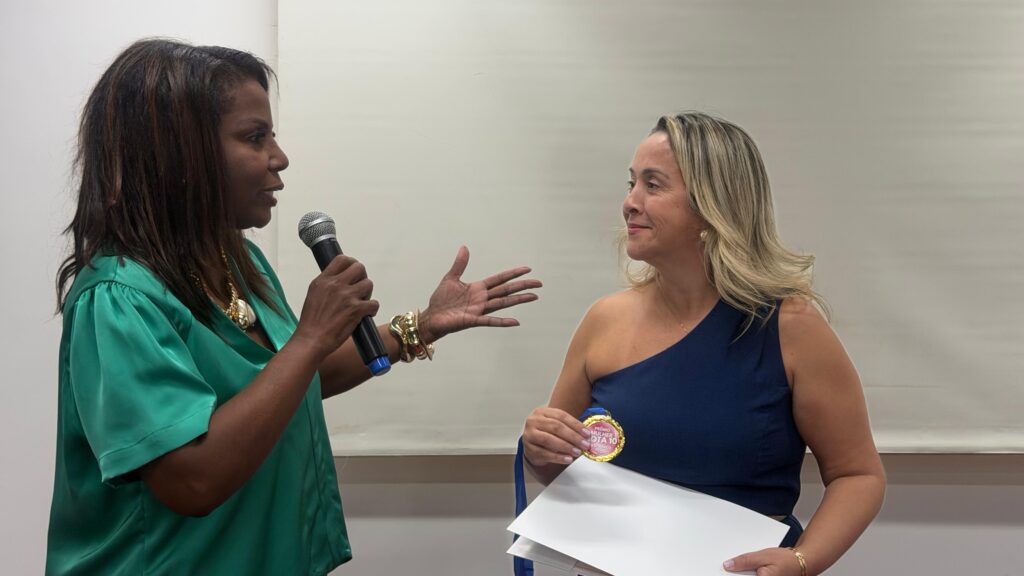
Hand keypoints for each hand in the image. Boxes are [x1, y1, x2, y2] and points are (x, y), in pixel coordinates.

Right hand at [293, 255, 378, 359]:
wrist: (311, 339)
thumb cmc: (311, 322)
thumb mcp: (314, 295)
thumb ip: (327, 285)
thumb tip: (340, 280)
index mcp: (323, 280)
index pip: (342, 259)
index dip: (351, 264)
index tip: (353, 272)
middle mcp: (335, 284)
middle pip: (359, 268)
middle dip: (362, 277)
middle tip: (359, 289)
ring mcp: (347, 296)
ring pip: (368, 284)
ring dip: (367, 294)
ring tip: (360, 303)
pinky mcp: (356, 309)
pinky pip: (374, 303)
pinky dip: (372, 309)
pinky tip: (365, 314)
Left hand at [418, 246, 540, 342]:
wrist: (431, 317)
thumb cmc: (440, 300)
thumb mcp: (450, 278)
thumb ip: (460, 264)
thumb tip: (464, 247)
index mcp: (478, 288)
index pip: (500, 279)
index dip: (513, 274)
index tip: (527, 269)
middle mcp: (482, 299)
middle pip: (506, 290)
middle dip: (522, 286)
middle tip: (539, 283)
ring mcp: (479, 310)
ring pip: (503, 303)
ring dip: (519, 300)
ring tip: (534, 296)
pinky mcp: (472, 320)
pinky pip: (490, 321)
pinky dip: (503, 322)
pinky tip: (516, 321)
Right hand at [522, 407, 591, 466]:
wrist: (533, 446)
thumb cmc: (547, 433)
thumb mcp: (556, 426)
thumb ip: (569, 428)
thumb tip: (587, 436)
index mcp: (542, 412)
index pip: (561, 416)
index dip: (576, 425)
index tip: (587, 434)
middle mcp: (533, 421)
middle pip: (555, 427)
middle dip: (573, 436)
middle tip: (585, 445)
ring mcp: (529, 435)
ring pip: (549, 440)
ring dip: (566, 446)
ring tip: (577, 452)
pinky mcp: (529, 449)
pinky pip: (545, 453)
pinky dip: (558, 457)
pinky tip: (568, 459)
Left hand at [724, 547, 803, 575]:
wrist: (802, 562)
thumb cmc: (786, 560)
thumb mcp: (763, 556)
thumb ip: (745, 561)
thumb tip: (728, 565)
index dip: (729, 574)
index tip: (721, 569)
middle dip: (736, 572)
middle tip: (729, 564)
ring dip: (742, 572)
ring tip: (738, 565)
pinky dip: (748, 573)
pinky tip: (747, 568)